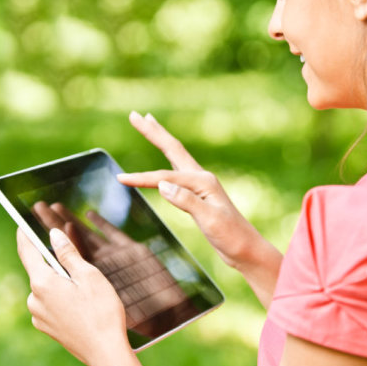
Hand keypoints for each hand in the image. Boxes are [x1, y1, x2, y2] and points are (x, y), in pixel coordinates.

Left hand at [17, 226, 138, 365]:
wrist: (105, 351)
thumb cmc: (101, 312)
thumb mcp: (89, 276)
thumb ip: (68, 254)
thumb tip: (53, 235)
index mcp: (42, 283)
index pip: (27, 252)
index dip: (24, 235)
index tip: (22, 224)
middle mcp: (34, 300)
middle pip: (40, 271)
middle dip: (54, 263)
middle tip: (74, 261)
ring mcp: (39, 316)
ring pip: (46, 289)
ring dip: (60, 282)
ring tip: (84, 289)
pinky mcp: (46, 327)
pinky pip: (50, 304)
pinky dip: (61, 298)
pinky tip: (81, 304)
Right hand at [117, 111, 282, 306]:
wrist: (246, 250)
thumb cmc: (231, 236)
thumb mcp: (209, 219)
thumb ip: (186, 200)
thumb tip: (161, 185)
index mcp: (203, 181)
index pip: (165, 177)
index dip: (142, 178)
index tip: (120, 179)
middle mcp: (202, 178)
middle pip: (173, 149)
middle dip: (153, 132)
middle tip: (135, 115)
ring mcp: (200, 186)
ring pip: (175, 157)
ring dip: (160, 140)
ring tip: (149, 124)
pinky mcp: (198, 196)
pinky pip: (175, 173)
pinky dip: (164, 162)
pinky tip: (164, 162)